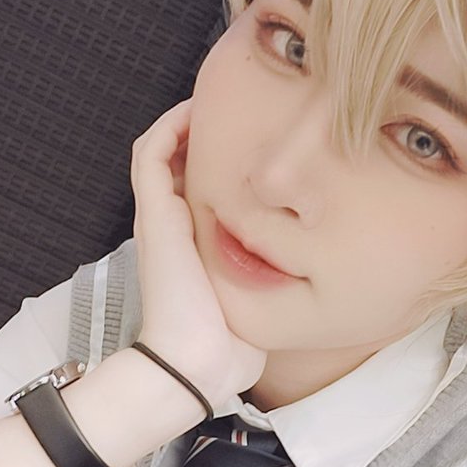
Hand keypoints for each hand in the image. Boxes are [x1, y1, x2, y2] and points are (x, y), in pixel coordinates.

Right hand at [129, 99, 266, 407]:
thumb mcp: (258, 302)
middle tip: (239, 113)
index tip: (254, 145)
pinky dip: (169, 127)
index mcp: (192, 245)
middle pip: (178, 163)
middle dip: (204, 135)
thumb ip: (274, 284)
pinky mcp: (155, 215)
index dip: (218, 162)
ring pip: (159, 150)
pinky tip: (196, 112)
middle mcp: (171, 226)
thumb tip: (315, 281)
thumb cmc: (227, 345)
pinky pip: (151, 154)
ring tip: (216, 103)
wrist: (196, 363)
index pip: (197, 188)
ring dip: (184, 122)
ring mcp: (159, 219)